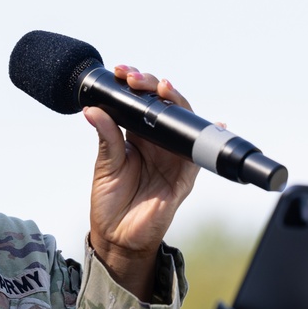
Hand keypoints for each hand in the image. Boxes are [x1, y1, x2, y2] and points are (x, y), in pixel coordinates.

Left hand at [83, 67, 199, 299]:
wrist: (117, 237)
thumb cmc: (109, 201)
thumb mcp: (105, 164)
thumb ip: (106, 136)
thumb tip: (93, 108)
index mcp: (137, 136)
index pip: (140, 102)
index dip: (135, 85)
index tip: (121, 72)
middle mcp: (158, 143)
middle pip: (163, 105)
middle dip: (152, 85)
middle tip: (136, 78)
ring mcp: (173, 157)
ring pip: (182, 121)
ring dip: (175, 101)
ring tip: (163, 88)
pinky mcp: (184, 176)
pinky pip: (200, 154)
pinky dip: (209, 137)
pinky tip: (215, 122)